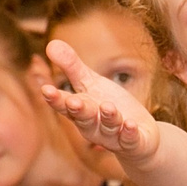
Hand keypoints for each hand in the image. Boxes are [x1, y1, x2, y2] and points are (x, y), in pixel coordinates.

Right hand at [39, 39, 158, 163]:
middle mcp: (94, 126)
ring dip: (108, 118)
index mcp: (81, 111)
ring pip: (109, 127)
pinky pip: (131, 139)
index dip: (56, 99)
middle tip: (74, 102)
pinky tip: (131, 125)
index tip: (46, 90)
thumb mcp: (91, 84)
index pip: (65, 105)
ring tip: (108, 107)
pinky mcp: (134, 142)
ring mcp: (114, 136)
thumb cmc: (109, 105)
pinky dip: (130, 133)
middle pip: (85, 118)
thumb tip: (51, 43)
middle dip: (80, 110)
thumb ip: (72, 67)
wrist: (139, 133)